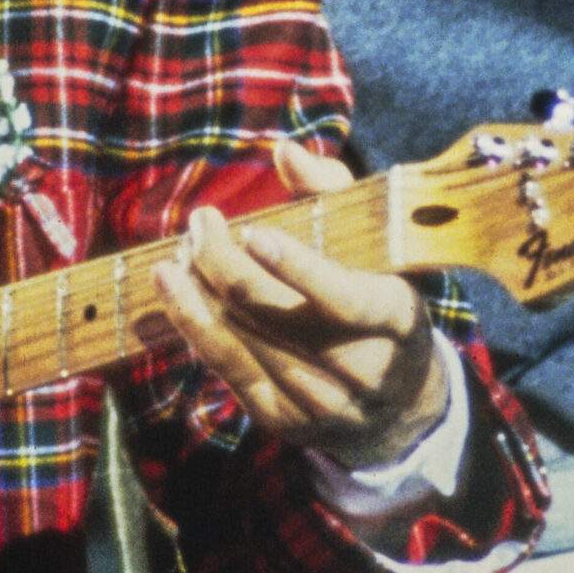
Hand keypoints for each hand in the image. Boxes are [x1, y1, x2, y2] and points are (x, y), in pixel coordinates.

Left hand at [151, 138, 448, 468]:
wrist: (399, 406)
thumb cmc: (380, 301)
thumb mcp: (378, 249)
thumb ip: (332, 193)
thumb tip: (285, 151)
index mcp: (397, 320)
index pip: (345, 298)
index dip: (297, 268)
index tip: (252, 233)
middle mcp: (363, 370)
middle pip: (280, 317)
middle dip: (227, 266)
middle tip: (200, 224)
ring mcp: (322, 403)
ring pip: (246, 343)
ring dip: (201, 293)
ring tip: (179, 253)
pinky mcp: (285, 421)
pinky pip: (229, 371)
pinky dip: (196, 327)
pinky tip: (174, 292)